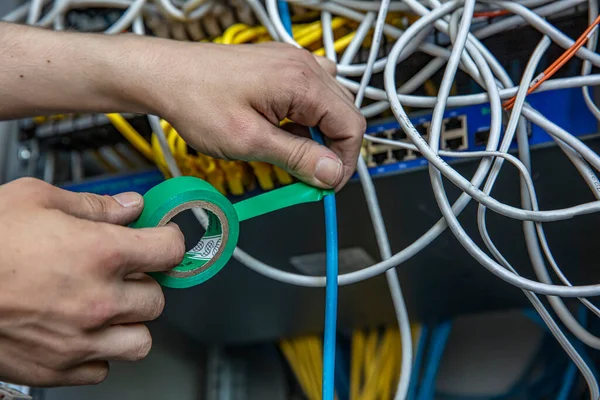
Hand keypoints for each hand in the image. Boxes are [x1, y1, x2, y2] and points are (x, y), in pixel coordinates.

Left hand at [0, 24, 364, 190]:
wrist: (164, 75)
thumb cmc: (196, 99)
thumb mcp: (250, 141)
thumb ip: (297, 158)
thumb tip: (331, 174)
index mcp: (302, 81)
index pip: (352, 126)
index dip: (345, 162)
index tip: (327, 184)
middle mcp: (303, 66)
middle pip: (345, 115)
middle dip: (332, 151)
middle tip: (309, 177)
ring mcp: (292, 64)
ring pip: (329, 107)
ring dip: (318, 136)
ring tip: (290, 155)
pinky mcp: (279, 68)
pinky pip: (309, 96)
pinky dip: (304, 120)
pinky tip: (282, 133)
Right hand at [0, 178, 183, 385]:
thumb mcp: (35, 199)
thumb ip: (94, 205)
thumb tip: (130, 207)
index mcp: (101, 253)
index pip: (170, 250)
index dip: (168, 240)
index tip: (161, 240)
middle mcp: (98, 300)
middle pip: (157, 299)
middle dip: (143, 283)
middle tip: (121, 273)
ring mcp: (79, 340)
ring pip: (139, 341)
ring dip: (129, 323)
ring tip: (106, 307)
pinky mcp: (56, 369)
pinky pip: (101, 369)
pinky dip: (97, 352)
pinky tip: (78, 331)